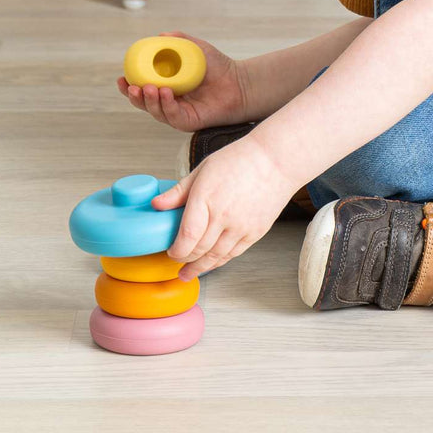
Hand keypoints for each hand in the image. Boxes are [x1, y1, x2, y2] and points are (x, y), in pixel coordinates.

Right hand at [117, 29, 248, 130]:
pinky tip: (166, 93)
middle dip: (134, 97)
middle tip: (132, 87)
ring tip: (151, 88)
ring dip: (149, 101)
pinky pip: (173, 116)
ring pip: (156, 111)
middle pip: (144, 103)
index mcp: (166, 85)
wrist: (238, 81)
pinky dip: (166, 106)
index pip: (142, 88)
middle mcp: (169, 101)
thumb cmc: (217, 66)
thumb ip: (178, 40)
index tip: (122, 78)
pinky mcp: (189, 121)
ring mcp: (178, 113)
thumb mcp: (195, 48)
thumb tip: (159, 36)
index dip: (128, 86)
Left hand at [151, 136, 297, 280]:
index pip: (186, 237)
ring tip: (189, 272)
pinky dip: (219, 261)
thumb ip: (179, 191)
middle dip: (185, 260)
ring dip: (200, 267)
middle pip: (199, 250)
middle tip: (177, 262)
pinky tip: (211, 263)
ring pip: (216, 257)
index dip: (176, 251)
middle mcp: (223, 215)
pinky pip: (233, 254)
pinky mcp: (255, 232)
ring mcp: (241, 226)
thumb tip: (156, 205)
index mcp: (206, 198)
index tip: (170, 252)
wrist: (276, 160)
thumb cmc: (240, 159)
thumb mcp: (203, 169)